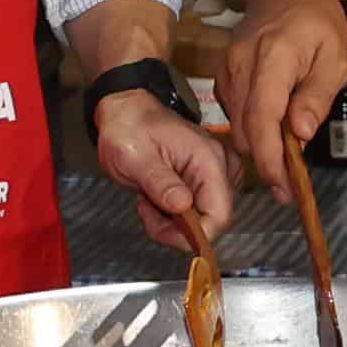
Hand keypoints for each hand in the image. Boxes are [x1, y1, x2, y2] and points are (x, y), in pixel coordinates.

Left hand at [93, 87, 235, 252]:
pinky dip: (175, 213)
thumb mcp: (135, 157)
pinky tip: (158, 197)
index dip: (194, 234)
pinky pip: (197, 210)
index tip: (163, 231)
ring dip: (174, 221)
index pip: (220, 215)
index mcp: (209, 159)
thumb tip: (182, 207)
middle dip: (178, 227)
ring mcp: (215, 172)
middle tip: (148, 210)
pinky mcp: (206, 178)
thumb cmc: (129, 127)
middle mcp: (220, 166)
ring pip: (204, 218)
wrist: (125, 111)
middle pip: (213, 220)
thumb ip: (160, 182)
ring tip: (150, 199)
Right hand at [212, 0, 346, 210]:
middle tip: (289, 186)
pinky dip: (251, 129)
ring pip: (237, 125)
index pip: (263, 116)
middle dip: (266, 163)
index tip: (282, 186)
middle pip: (245, 128)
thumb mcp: (336, 58)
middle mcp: (243, 63)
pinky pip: (233, 113)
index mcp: (275, 56)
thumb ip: (317, 97)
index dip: (269, 157)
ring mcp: (227, 68)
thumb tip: (300, 134)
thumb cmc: (317, 21)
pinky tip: (272, 131)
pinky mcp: (222, 74)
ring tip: (285, 161)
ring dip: (259, 147)